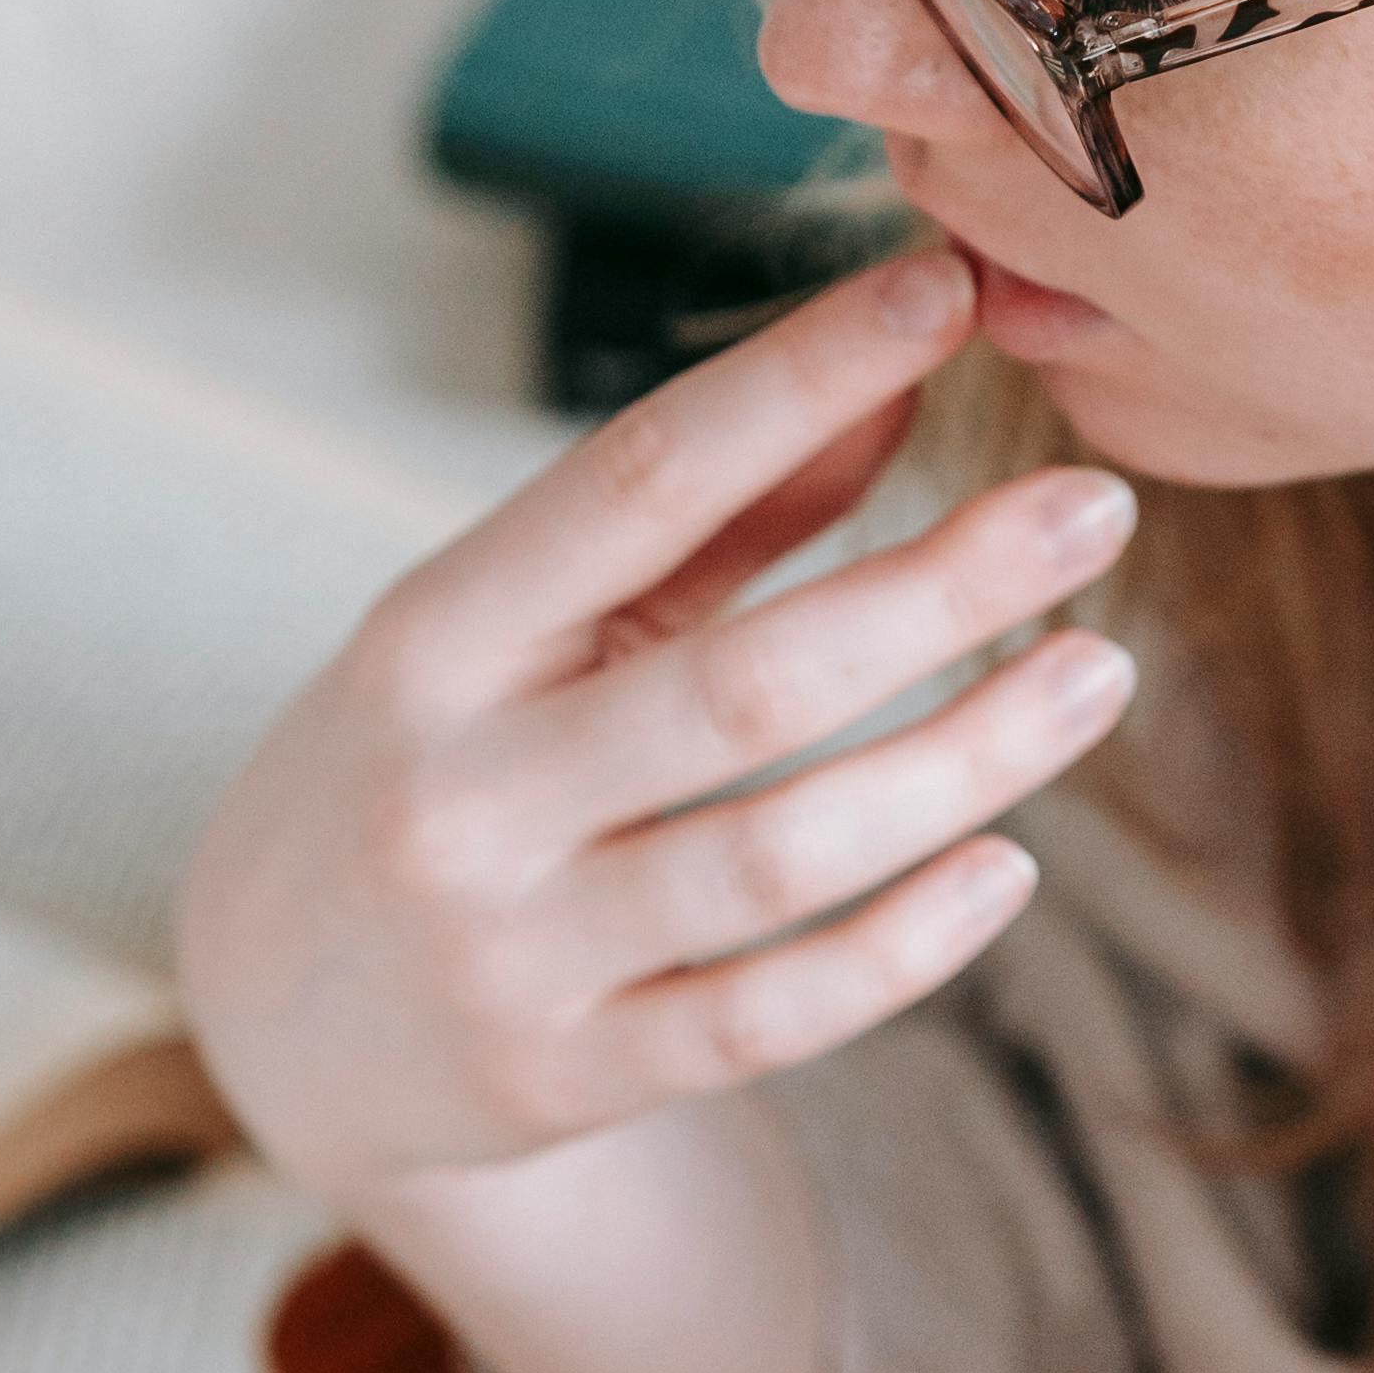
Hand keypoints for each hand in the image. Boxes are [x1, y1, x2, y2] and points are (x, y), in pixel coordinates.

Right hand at [171, 241, 1135, 1372]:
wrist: (276, 1022)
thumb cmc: (436, 760)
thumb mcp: (517, 624)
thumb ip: (704, 517)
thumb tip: (899, 368)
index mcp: (435, 636)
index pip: (634, 484)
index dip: (795, 381)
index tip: (943, 294)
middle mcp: (464, 790)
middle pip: (744, 683)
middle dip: (938, 586)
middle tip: (1094, 510)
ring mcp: (512, 949)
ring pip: (779, 855)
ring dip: (961, 763)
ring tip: (1096, 673)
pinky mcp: (568, 1078)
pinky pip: (767, 1018)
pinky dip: (899, 946)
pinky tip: (1005, 867)